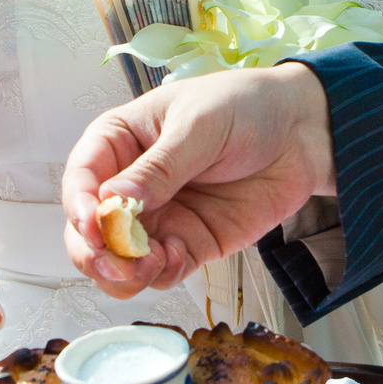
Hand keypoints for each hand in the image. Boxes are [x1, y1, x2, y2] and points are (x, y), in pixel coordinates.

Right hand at [60, 63, 336, 291]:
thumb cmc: (245, 107)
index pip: (82, 178)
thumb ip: (160, 167)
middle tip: (117, 262)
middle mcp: (130, 184)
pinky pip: (160, 271)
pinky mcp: (189, 243)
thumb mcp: (199, 126)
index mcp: (119, 141)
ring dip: (124, 272)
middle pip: (89, 231)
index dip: (79, 205)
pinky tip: (176, 260)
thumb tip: (115, 200)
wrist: (303, 132)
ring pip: (119, 260)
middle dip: (94, 252)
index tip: (92, 224)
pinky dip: (160, 275)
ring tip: (150, 265)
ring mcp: (158, 217)